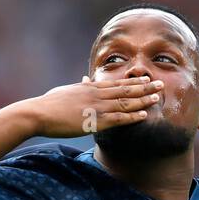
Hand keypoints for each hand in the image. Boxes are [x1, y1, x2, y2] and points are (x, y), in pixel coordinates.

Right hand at [22, 76, 163, 137]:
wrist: (38, 113)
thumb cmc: (47, 105)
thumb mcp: (66, 91)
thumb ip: (79, 86)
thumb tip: (85, 79)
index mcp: (89, 88)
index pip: (116, 83)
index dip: (132, 82)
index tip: (145, 79)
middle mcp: (96, 94)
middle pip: (125, 90)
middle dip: (144, 87)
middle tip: (160, 83)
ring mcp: (96, 107)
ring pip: (125, 102)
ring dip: (143, 100)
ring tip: (158, 97)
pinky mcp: (94, 120)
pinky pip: (118, 118)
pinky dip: (132, 116)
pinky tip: (144, 115)